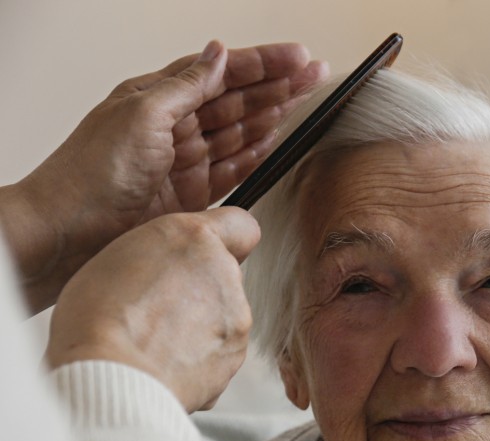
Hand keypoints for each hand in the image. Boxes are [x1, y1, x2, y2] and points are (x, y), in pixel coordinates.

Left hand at [2, 40, 326, 312]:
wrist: (71, 232)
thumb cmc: (91, 173)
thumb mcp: (141, 114)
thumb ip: (185, 86)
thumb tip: (217, 54)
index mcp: (156, 97)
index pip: (220, 72)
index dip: (261, 63)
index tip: (297, 57)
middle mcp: (172, 127)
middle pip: (236, 99)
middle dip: (278, 85)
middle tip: (314, 75)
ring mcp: (183, 162)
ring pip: (240, 132)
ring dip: (273, 114)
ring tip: (303, 100)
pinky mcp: (192, 197)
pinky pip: (233, 169)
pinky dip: (256, 154)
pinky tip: (274, 140)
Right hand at [46, 208, 260, 411]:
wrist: (113, 376)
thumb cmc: (98, 318)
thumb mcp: (116, 257)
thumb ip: (160, 255)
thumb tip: (171, 269)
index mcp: (193, 239)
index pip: (239, 224)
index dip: (223, 240)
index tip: (204, 254)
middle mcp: (224, 273)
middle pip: (224, 275)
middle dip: (200, 289)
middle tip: (158, 308)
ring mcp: (236, 316)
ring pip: (223, 314)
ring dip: (199, 324)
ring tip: (155, 341)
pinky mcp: (236, 354)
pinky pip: (219, 351)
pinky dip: (199, 356)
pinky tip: (165, 363)